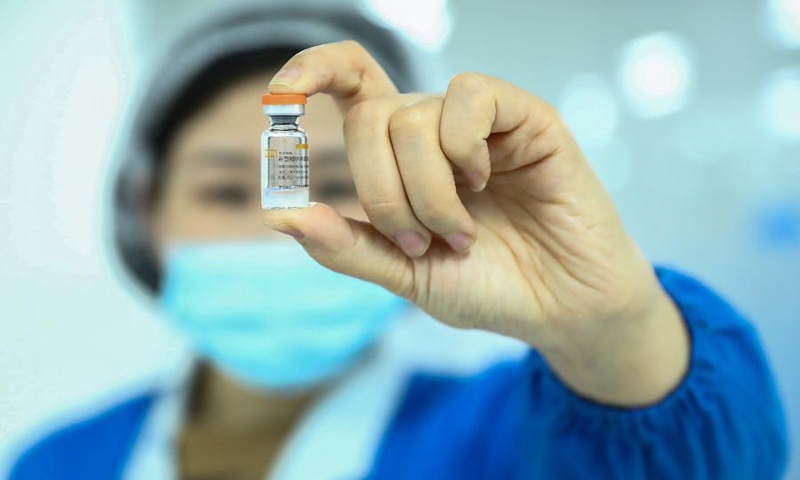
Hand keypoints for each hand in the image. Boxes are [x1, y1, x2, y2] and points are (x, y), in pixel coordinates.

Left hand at [263, 41, 688, 405]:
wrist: (561, 308)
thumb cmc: (488, 287)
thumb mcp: (404, 275)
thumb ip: (346, 246)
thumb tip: (280, 217)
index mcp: (402, 159)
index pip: (353, 84)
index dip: (312, 71)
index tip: (279, 99)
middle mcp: (435, 131)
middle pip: (371, 117)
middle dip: (383, 193)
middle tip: (422, 242)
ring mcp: (480, 123)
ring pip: (413, 118)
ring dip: (427, 191)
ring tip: (461, 232)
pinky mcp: (525, 119)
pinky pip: (468, 98)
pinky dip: (462, 150)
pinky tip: (484, 181)